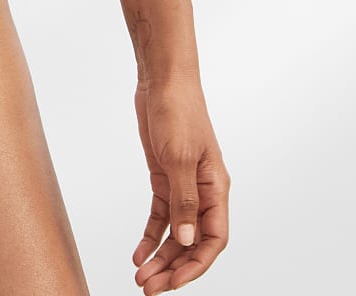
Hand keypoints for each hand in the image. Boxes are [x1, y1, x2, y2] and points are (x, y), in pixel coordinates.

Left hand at [131, 76, 229, 291]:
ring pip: (176, 232)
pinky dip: (151, 234)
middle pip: (193, 242)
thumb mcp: (180, 157)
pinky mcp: (164, 176)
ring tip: (141, 277)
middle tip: (148, 288)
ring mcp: (183, 185)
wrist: (162, 79)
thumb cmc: (178, 111)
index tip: (173, 283)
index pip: (214, 240)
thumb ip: (184, 200)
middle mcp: (203, 192)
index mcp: (216, 189)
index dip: (196, 266)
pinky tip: (139, 251)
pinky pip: (161, 215)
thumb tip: (188, 241)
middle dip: (174, 268)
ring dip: (160, 256)